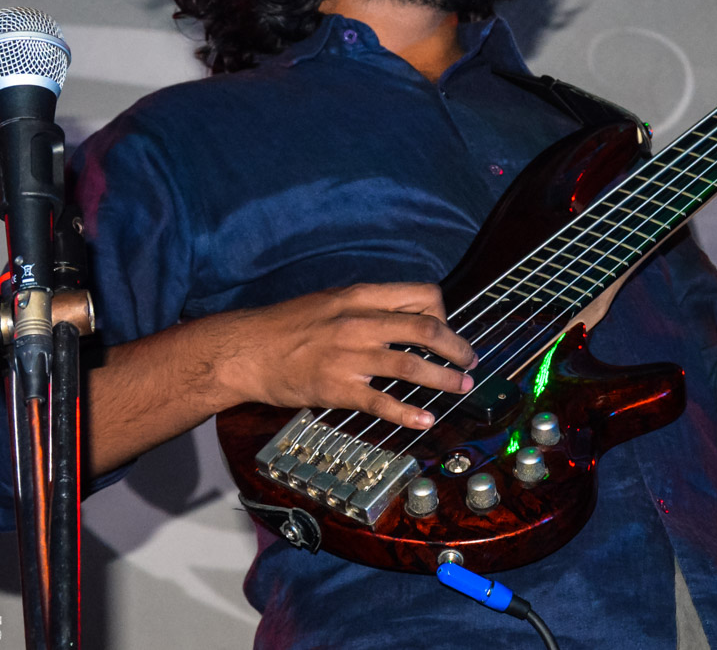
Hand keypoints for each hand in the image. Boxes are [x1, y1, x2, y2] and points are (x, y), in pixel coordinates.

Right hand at [221, 283, 475, 429]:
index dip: (444, 312)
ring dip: (444, 378)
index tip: (448, 329)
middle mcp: (359, 322)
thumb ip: (368, 306)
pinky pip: (382, 402)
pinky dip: (409, 413)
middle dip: (456, 347)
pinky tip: (425, 420)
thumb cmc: (286, 325)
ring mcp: (349, 356)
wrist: (246, 349)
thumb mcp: (331, 300)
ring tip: (461, 387)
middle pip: (426, 329)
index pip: (421, 294)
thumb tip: (405, 317)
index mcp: (360, 296)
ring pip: (411, 365)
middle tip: (470, 361)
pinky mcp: (337, 388)